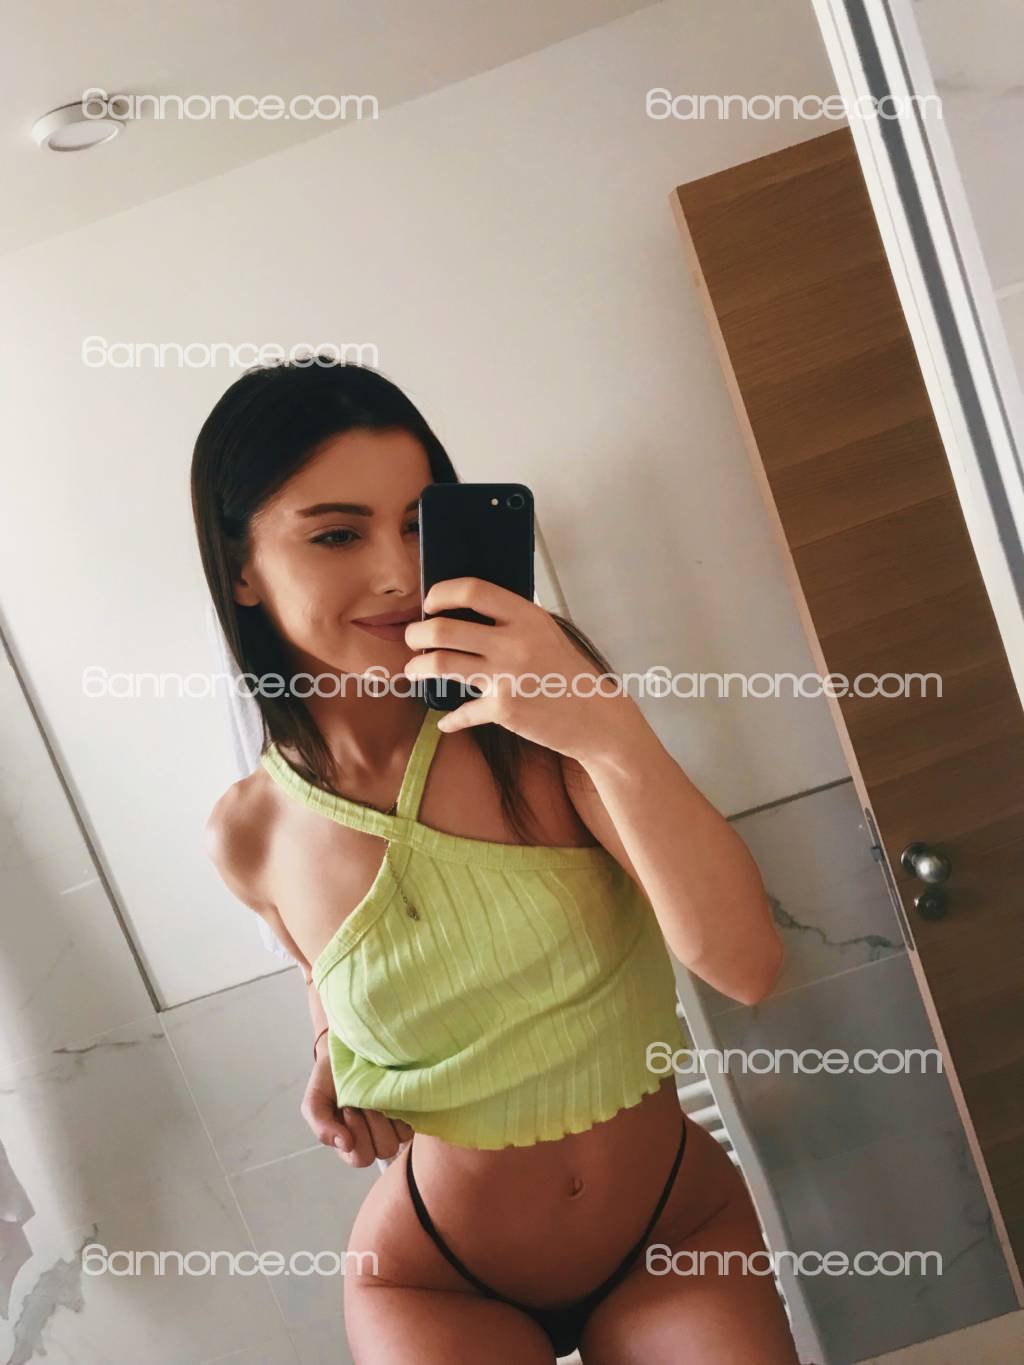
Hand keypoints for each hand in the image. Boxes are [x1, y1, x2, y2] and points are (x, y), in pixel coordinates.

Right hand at [301, 1053, 413, 1166]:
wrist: (349, 1047)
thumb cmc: (332, 1077)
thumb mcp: (315, 1100)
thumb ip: (321, 1126)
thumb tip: (345, 1145)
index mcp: (352, 1143)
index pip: (361, 1158)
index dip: (356, 1134)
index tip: (348, 1108)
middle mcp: (375, 1138)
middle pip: (384, 1150)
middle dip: (372, 1123)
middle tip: (362, 1099)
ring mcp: (394, 1125)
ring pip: (400, 1137)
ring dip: (386, 1114)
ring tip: (376, 1093)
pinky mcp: (411, 1110)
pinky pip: (413, 1121)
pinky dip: (402, 1107)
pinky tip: (390, 1092)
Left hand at [403, 577, 642, 762]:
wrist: (597, 718)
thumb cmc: (571, 674)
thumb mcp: (547, 633)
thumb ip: (512, 621)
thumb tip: (467, 613)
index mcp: (527, 617)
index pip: (472, 590)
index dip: (441, 593)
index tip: (430, 604)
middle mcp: (514, 643)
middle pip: (443, 629)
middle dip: (416, 634)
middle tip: (413, 639)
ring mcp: (506, 676)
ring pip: (441, 664)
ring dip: (418, 667)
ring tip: (414, 669)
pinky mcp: (503, 709)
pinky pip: (462, 711)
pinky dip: (449, 720)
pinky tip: (446, 721)